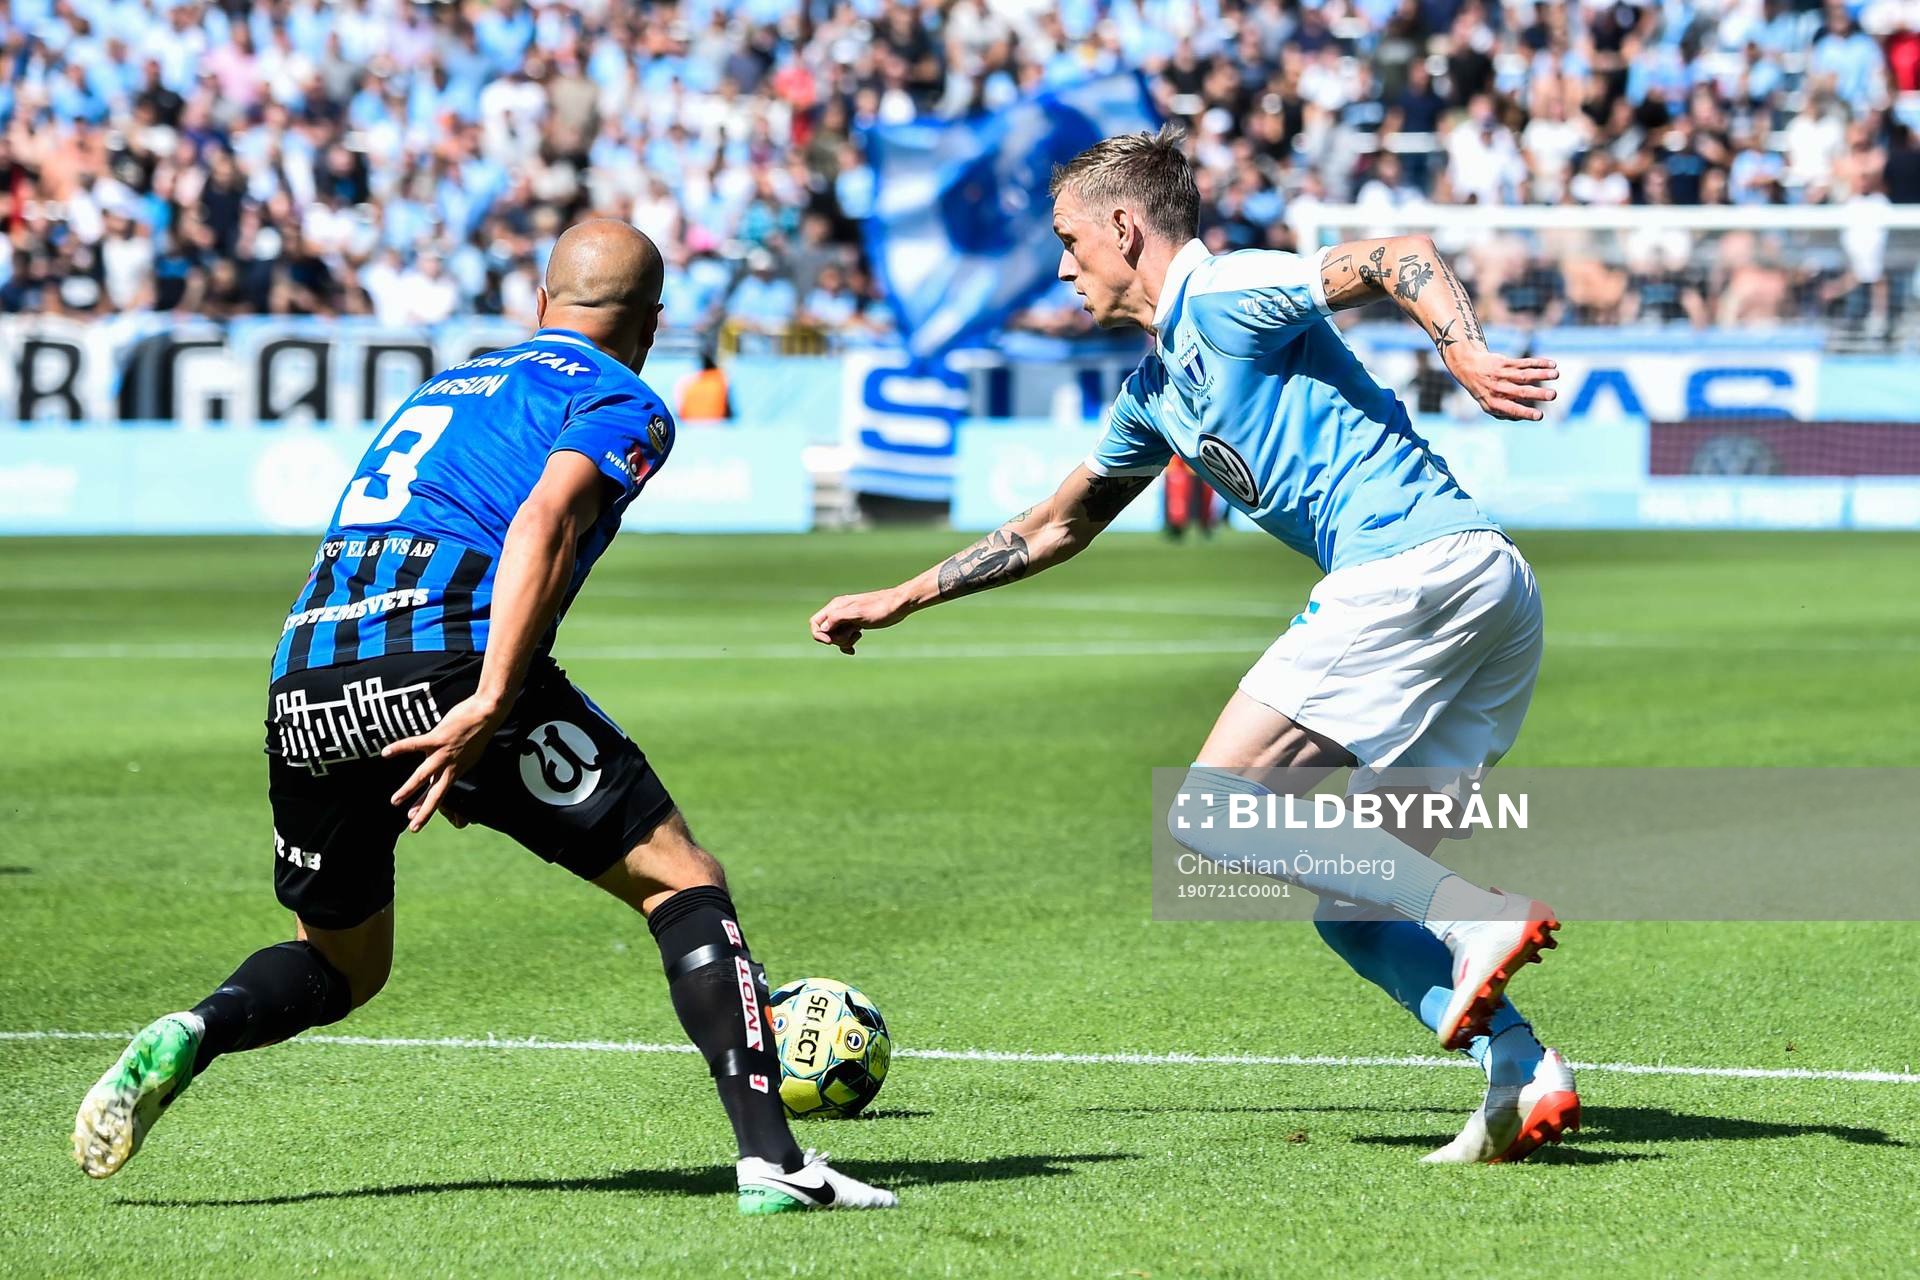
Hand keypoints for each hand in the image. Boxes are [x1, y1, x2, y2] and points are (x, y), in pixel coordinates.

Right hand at [381, 692, 506, 832]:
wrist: (488, 714)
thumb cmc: (478, 731)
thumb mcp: (471, 755)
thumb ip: (457, 764)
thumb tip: (448, 768)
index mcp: (457, 771)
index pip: (441, 794)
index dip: (429, 809)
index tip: (416, 821)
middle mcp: (450, 766)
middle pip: (435, 794)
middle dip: (423, 811)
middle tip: (412, 827)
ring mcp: (444, 753)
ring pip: (423, 776)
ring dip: (409, 790)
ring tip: (395, 801)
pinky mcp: (438, 739)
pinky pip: (415, 744)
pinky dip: (400, 748)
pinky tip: (386, 753)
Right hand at [809, 587, 913, 653]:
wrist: (898, 606)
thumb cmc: (880, 608)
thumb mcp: (858, 614)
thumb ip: (838, 618)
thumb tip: (823, 628)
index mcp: (836, 606)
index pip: (815, 622)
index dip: (819, 635)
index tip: (831, 642)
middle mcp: (839, 611)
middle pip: (825, 632)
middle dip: (836, 639)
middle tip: (853, 636)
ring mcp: (847, 618)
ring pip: (835, 636)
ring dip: (844, 641)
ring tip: (858, 636)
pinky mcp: (855, 624)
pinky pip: (844, 638)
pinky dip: (847, 645)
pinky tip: (853, 650)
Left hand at [1443, 347, 1558, 420]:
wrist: (1468, 367)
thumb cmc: (1485, 391)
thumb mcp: (1489, 406)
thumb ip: (1506, 413)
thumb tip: (1523, 417)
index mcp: (1494, 403)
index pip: (1511, 409)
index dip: (1526, 413)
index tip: (1540, 416)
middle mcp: (1497, 389)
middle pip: (1520, 391)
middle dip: (1537, 394)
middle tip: (1553, 395)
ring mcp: (1501, 374)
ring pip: (1524, 374)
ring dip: (1541, 374)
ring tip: (1556, 374)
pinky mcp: (1505, 362)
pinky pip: (1524, 362)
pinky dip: (1539, 363)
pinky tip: (1552, 364)